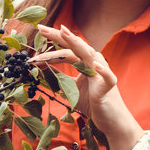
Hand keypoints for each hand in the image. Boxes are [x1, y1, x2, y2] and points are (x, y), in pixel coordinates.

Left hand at [33, 24, 140, 142]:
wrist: (111, 120)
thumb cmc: (93, 103)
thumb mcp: (71, 89)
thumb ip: (59, 79)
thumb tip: (40, 72)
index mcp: (85, 62)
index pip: (67, 48)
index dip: (53, 41)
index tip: (38, 33)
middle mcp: (94, 62)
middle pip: (75, 46)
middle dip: (58, 36)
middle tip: (42, 28)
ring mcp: (102, 73)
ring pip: (88, 54)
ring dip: (76, 44)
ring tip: (64, 32)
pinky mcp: (109, 86)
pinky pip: (107, 76)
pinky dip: (103, 71)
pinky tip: (96, 66)